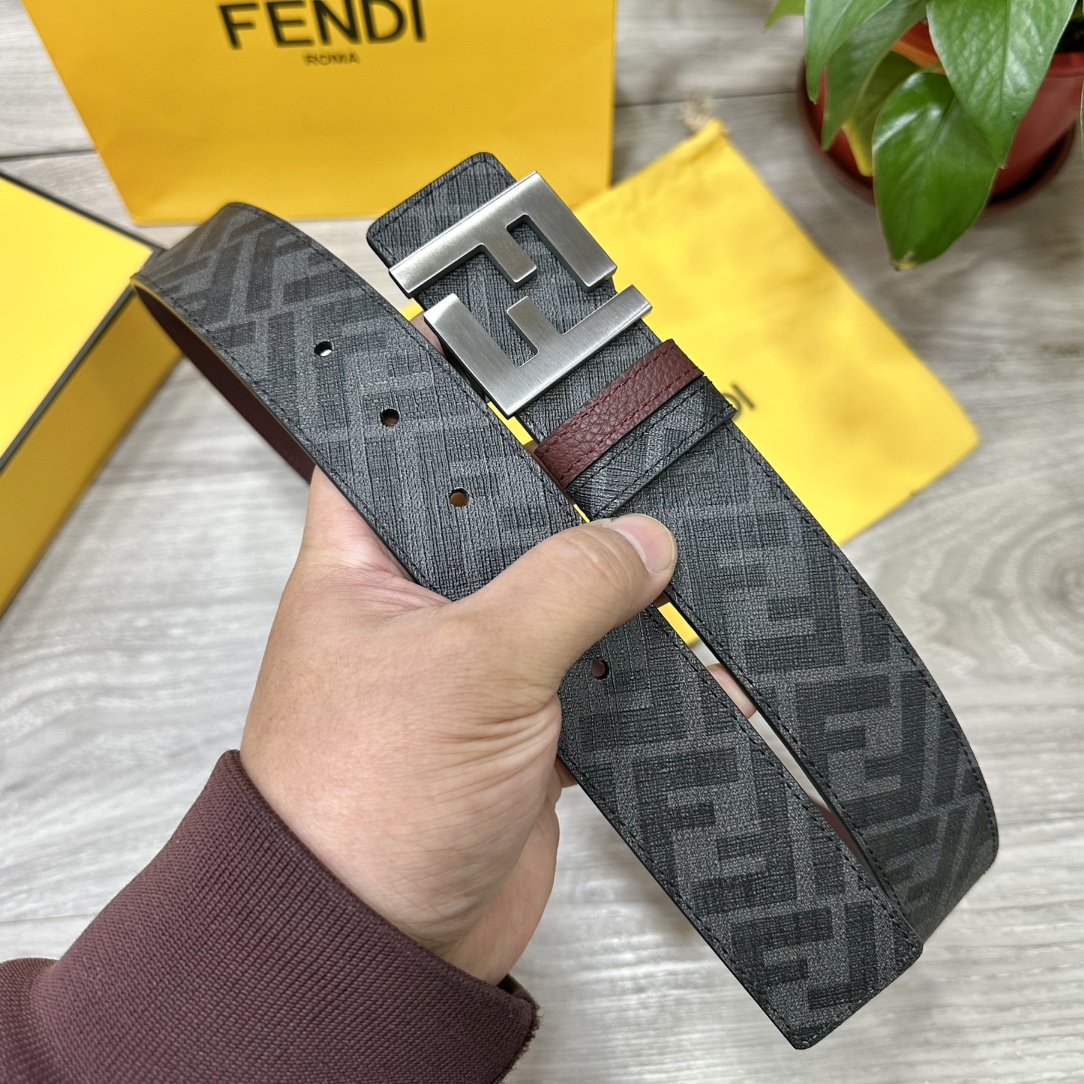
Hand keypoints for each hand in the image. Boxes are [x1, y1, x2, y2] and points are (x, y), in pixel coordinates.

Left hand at [241, 468, 751, 984]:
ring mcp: (474, 672)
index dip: (451, 417)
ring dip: (616, 601)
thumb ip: (564, 585)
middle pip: (502, 529)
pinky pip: (594, 683)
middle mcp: (418, 611)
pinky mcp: (523, 731)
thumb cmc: (357, 810)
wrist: (384, 947)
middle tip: (625, 487)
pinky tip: (685, 662)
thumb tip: (639, 541)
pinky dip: (641, 676)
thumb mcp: (471, 665)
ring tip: (671, 570)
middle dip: (566, 516)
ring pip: (559, 607)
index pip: (396, 455)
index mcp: (364, 568)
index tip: (516, 391)